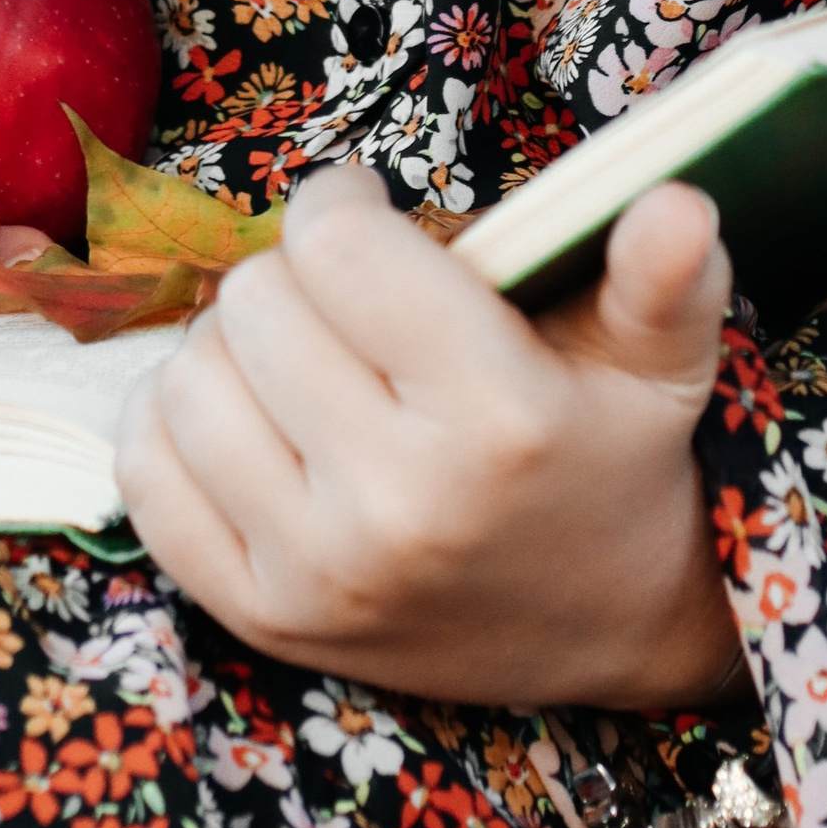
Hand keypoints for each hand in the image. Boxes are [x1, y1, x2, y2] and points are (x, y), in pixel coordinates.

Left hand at [115, 164, 739, 709]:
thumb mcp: (659, 360)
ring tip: (299, 355)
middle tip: (343, 296)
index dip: (340, 203)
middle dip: (292, 273)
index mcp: (497, 417)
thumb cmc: (616, 456)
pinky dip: (174, 424)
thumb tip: (679, 202)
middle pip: (253, 302)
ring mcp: (322, 572)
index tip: (370, 214)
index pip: (335, 247)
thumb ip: (667, 278)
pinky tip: (244, 414)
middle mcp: (401, 503)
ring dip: (230, 346)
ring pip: (188, 380)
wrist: (610, 624)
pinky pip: (147, 479)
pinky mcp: (266, 620)